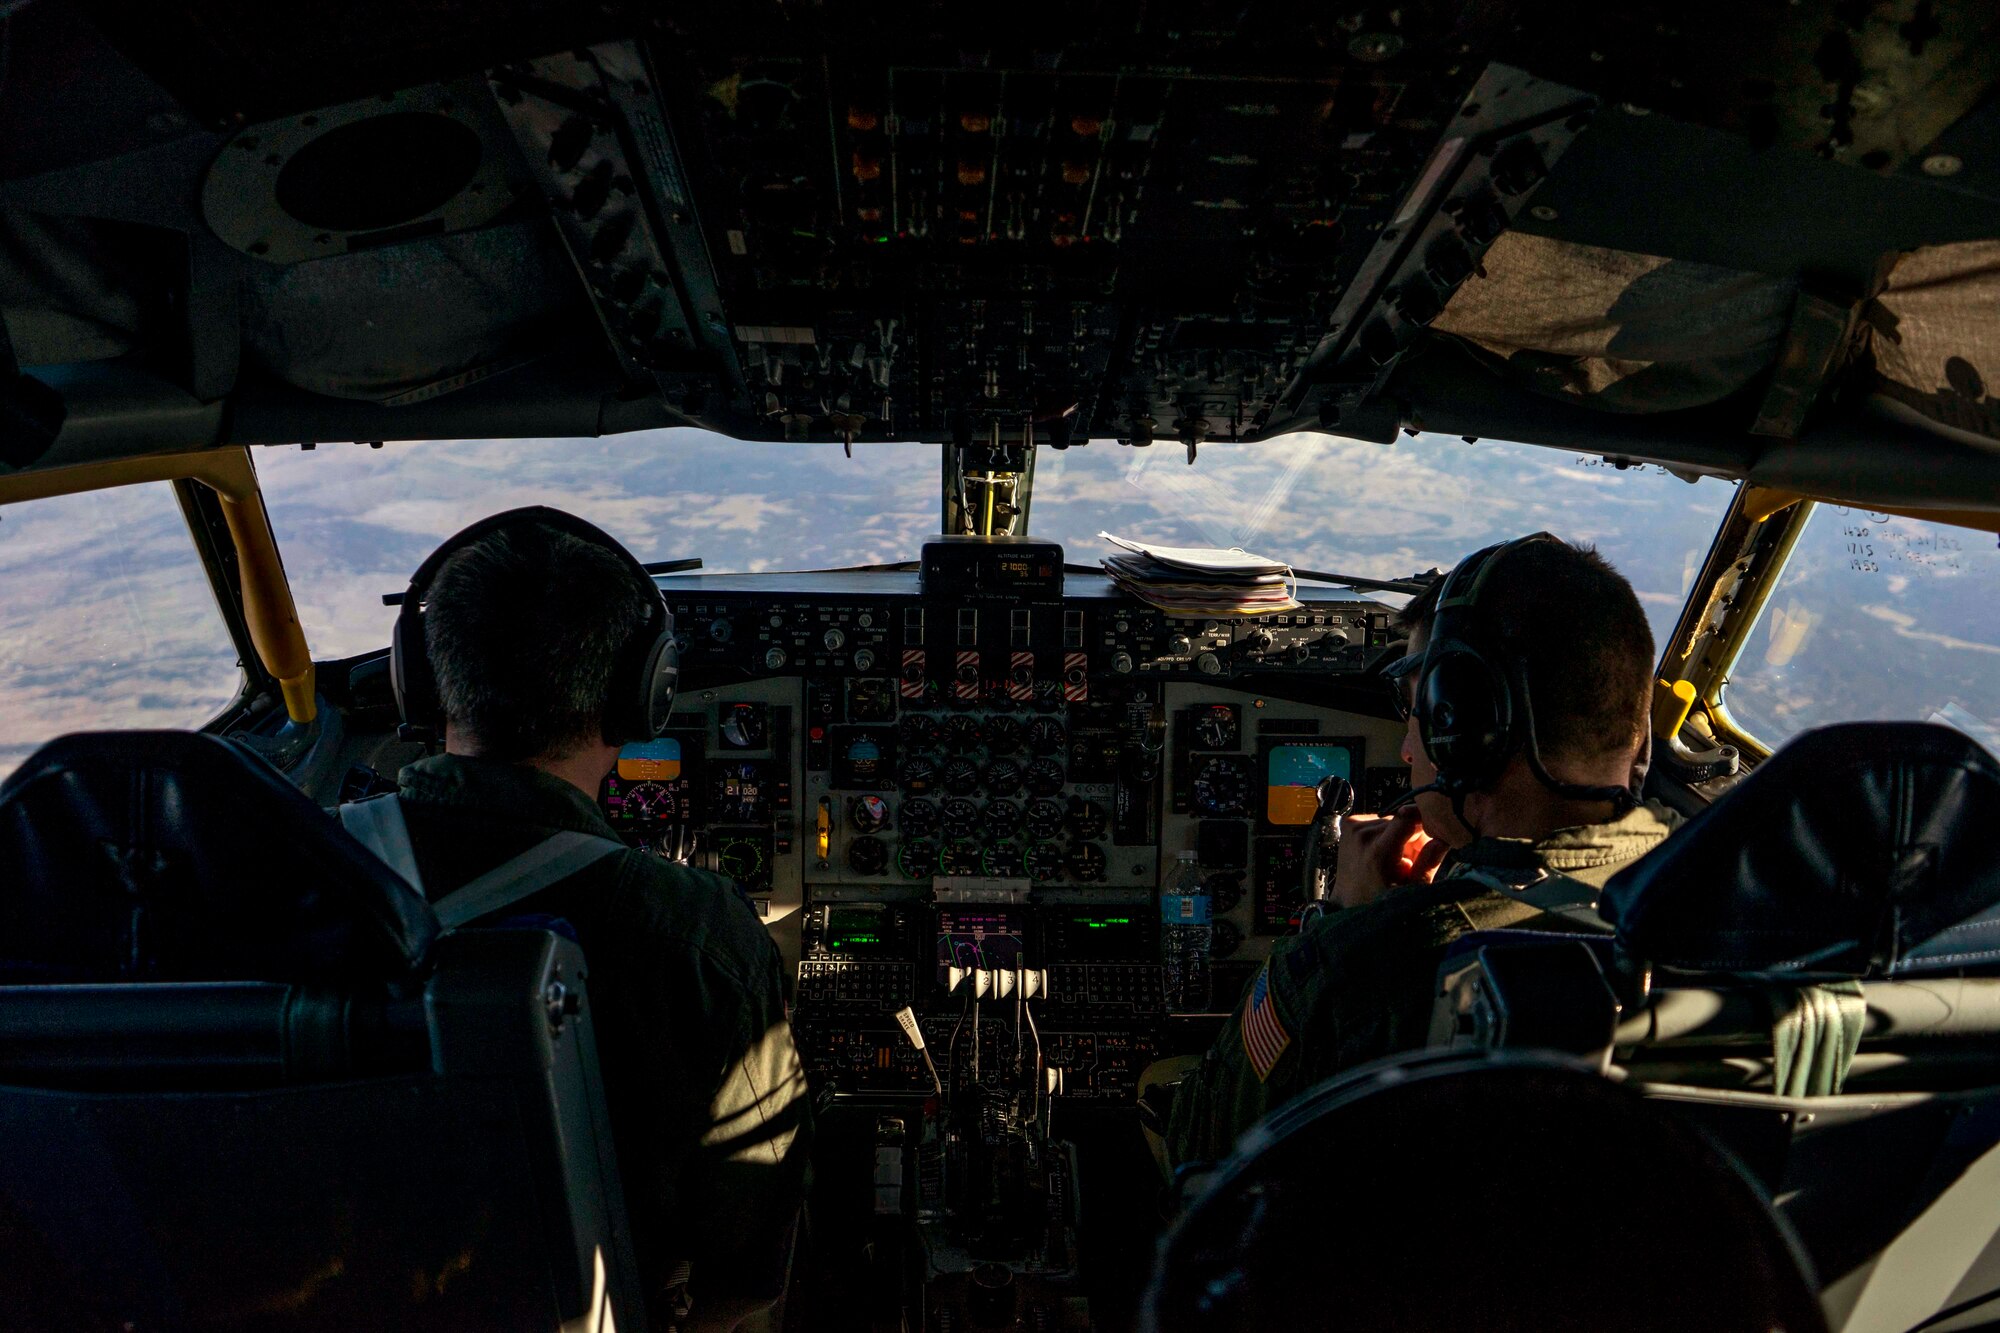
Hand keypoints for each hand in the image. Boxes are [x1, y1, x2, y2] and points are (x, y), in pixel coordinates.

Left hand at [1330, 807, 1449, 909]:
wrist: (1350, 902)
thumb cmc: (1382, 901)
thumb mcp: (1411, 890)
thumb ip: (1428, 863)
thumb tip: (1443, 839)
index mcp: (1379, 851)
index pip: (1408, 816)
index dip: (1424, 823)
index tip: (1431, 837)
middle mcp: (1363, 835)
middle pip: (1401, 820)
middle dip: (1411, 837)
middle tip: (1409, 862)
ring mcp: (1353, 828)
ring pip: (1391, 820)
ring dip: (1397, 836)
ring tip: (1393, 861)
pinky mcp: (1349, 825)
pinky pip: (1378, 821)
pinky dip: (1385, 834)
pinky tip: (1382, 853)